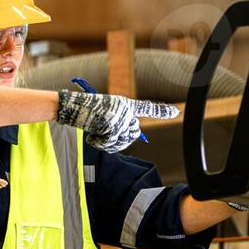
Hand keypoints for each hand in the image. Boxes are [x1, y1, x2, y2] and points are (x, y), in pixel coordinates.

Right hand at [55, 90, 177, 151]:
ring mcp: (120, 117)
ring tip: (96, 133)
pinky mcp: (112, 125)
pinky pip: (110, 144)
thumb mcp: (106, 114)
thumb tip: (132, 136)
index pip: (147, 107)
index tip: (176, 112)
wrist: (72, 106)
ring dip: (108, 143)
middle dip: (120, 139)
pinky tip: (91, 135)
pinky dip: (99, 143)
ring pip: (123, 142)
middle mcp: (126, 109)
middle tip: (104, 134)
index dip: (161, 111)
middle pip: (134, 133)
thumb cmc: (86, 110)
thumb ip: (120, 123)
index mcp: (125, 104)